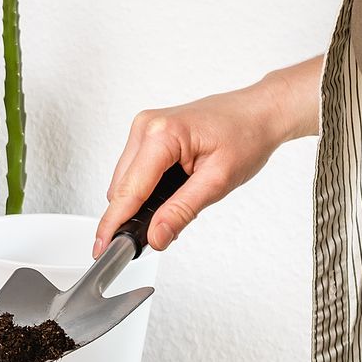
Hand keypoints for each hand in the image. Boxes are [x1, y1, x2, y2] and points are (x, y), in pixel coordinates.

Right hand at [96, 56, 322, 254]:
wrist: (259, 112)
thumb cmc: (247, 136)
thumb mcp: (218, 181)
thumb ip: (182, 211)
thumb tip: (155, 236)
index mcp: (162, 135)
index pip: (128, 191)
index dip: (114, 224)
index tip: (102, 248)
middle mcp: (146, 126)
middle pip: (121, 187)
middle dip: (130, 216)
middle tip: (154, 236)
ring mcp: (144, 127)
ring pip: (124, 181)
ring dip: (139, 202)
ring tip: (171, 210)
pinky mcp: (148, 133)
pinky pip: (134, 170)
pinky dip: (145, 189)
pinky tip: (168, 193)